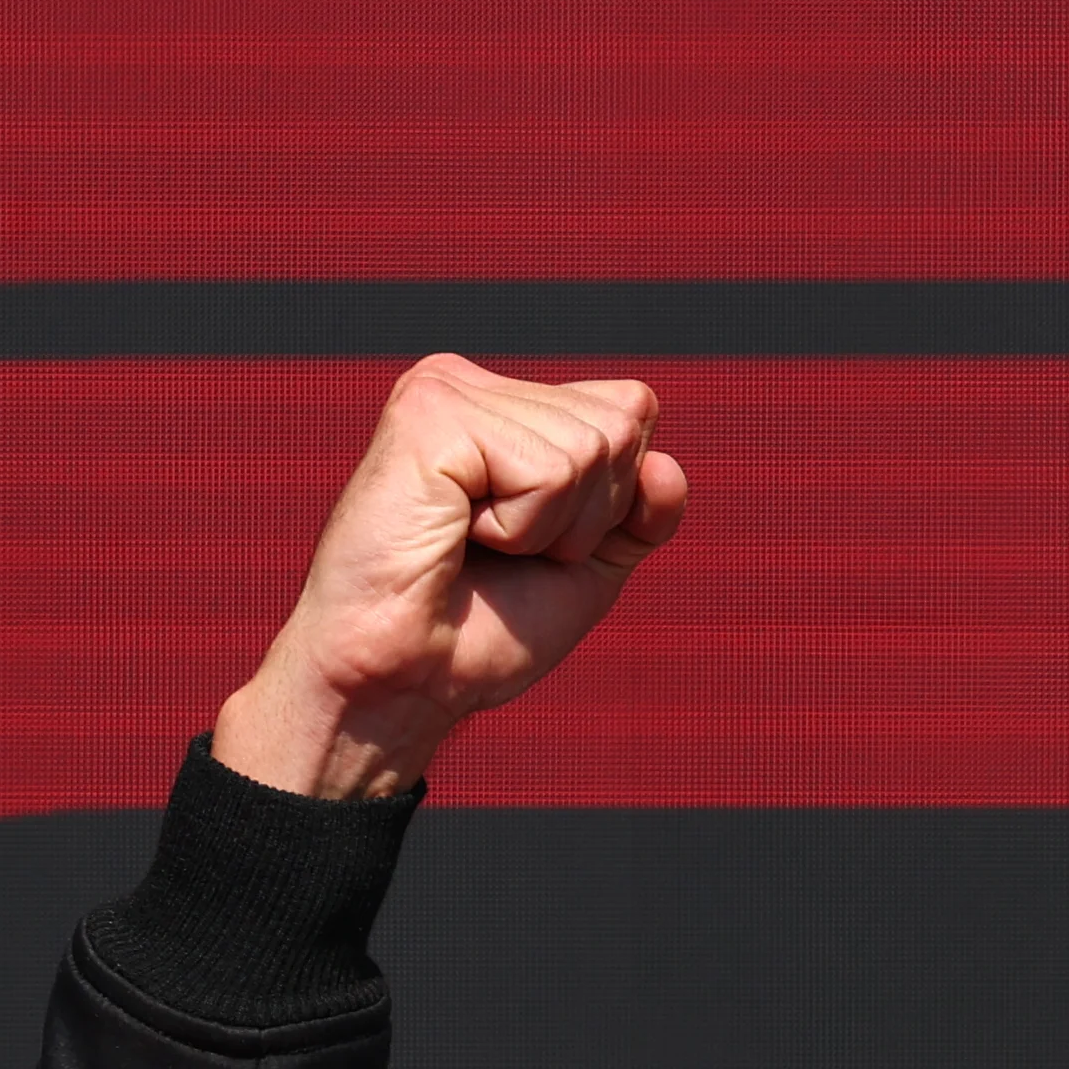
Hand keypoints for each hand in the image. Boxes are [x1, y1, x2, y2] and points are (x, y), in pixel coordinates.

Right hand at [212, 355, 688, 797]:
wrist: (402, 685)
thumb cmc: (479, 631)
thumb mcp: (589, 566)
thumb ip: (642, 512)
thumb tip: (666, 464)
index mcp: (505, 405)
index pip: (631, 411)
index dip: (613, 501)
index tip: (535, 546)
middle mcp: (472, 384)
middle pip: (621, 426)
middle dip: (583, 517)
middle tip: (498, 553)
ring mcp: (446, 390)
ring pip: (590, 448)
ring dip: (548, 529)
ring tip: (472, 547)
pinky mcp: (428, 415)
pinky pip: (549, 472)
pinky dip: (521, 529)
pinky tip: (456, 538)